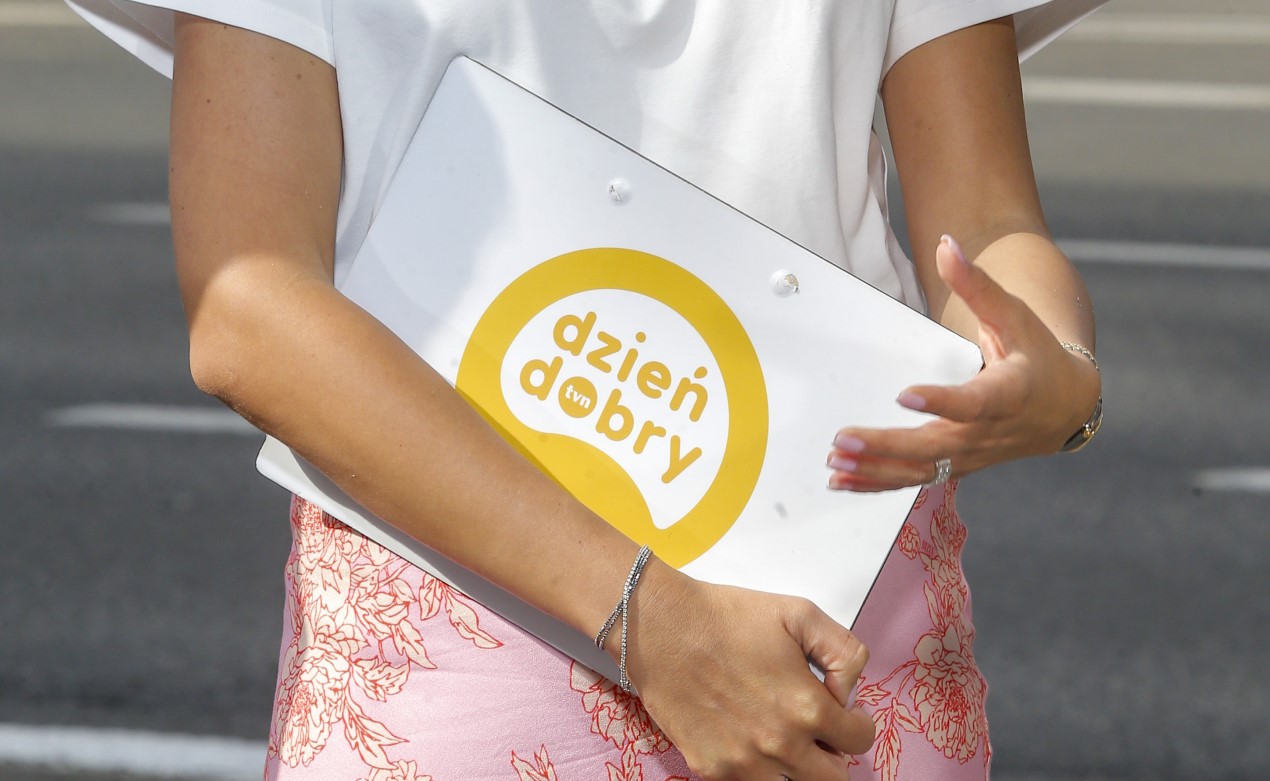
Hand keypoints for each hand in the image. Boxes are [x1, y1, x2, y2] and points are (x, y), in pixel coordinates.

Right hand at [622, 563, 874, 780]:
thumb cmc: (726, 616)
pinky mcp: (712, 769)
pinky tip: (750, 740)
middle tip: (819, 732)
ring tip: (784, 738)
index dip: (858, 723)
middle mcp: (780, 745)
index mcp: (807, 707)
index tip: (847, 714)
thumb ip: (844, 652)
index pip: (860, 741)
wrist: (662, 627)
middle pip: (833, 779)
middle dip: (833, 754)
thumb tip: (849, 693)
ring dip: (797, 767)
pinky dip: (758, 769)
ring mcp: (744, 763)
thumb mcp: (799, 613)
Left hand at [826, 235, 1100, 490]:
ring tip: (833, 463)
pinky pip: (914, 480)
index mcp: (1008, 393)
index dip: (940, 401)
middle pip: (934, 446)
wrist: (1064, 406)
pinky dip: (877, 483)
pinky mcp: (955, 467)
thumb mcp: (1013, 314)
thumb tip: (947, 245)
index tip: (903, 394)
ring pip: (920, 471)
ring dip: (874, 470)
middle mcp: (987, 432)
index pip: (972, 403)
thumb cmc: (1036, 354)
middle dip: (886, 445)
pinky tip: (841, 481)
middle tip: (844, 438)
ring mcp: (970, 456)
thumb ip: (976, 283)